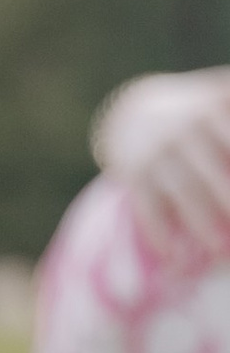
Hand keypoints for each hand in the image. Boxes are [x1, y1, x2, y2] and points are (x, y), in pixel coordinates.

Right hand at [95, 70, 229, 263]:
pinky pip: (148, 206)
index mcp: (213, 108)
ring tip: (220, 252)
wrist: (131, 113)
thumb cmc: (195, 113)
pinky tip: (173, 256)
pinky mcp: (134, 174)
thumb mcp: (221, 97)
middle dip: (229, 201)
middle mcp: (185, 129)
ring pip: (184, 192)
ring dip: (201, 223)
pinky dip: (158, 232)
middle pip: (215, 173)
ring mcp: (158, 153)